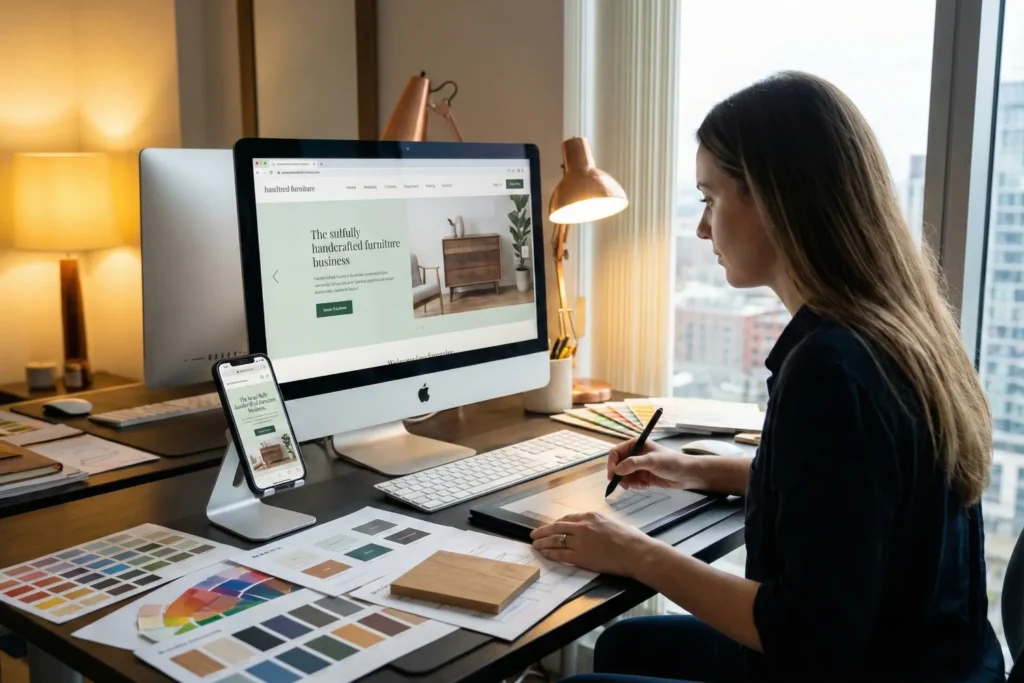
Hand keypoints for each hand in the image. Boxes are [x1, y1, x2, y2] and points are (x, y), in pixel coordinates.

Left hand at [530, 512, 653, 576]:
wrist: (636, 552)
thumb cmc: (630, 538)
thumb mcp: (611, 522)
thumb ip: (597, 524)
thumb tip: (591, 528)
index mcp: (591, 516)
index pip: (568, 518)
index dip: (557, 523)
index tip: (551, 527)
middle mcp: (583, 526)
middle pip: (557, 527)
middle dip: (543, 531)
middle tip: (534, 534)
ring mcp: (580, 541)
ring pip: (555, 540)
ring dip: (543, 542)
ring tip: (535, 544)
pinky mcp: (581, 556)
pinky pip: (560, 554)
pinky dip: (550, 553)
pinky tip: (544, 554)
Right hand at [607, 438, 701, 490]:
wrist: (688, 474)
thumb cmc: (671, 462)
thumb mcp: (651, 460)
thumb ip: (633, 464)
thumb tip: (616, 470)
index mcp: (636, 445)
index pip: (616, 452)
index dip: (612, 463)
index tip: (612, 475)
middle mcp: (636, 455)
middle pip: (618, 465)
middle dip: (618, 475)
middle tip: (622, 484)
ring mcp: (640, 467)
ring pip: (624, 475)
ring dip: (626, 481)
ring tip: (633, 486)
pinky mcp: (644, 477)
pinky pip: (633, 482)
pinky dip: (635, 485)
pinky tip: (643, 486)